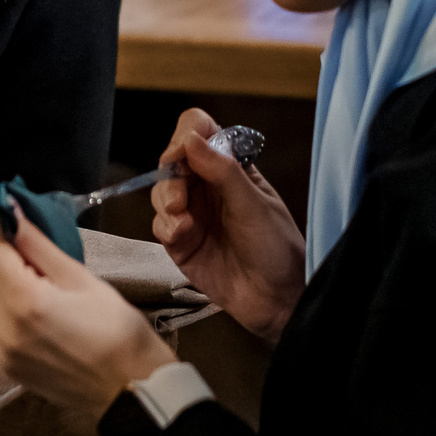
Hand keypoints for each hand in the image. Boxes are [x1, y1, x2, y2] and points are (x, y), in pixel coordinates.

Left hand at [0, 206, 169, 421]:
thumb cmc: (119, 332)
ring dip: (9, 281)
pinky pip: (3, 327)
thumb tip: (14, 216)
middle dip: (3, 252)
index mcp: (25, 302)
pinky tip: (37, 304)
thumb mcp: (83, 280)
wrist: (134, 393)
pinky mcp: (11, 368)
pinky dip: (14, 309)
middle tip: (21, 233)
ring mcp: (6, 352)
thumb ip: (41, 248)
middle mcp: (5, 329)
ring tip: (36, 271)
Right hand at [149, 108, 304, 340]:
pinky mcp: (180, 241)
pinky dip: (165, 227)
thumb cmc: (277, 248)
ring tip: (182, 223)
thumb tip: (190, 136)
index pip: (200, 133)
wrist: (277, 302)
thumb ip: (222, 170)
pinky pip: (159, 223)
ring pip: (160, 191)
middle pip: (172, 161)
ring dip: (165, 202)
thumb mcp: (253, 205)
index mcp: (231, 168)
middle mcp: (208, 186)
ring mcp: (192, 213)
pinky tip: (180, 237)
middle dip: (170, 176)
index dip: (187, 136)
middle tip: (179, 199)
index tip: (184, 153)